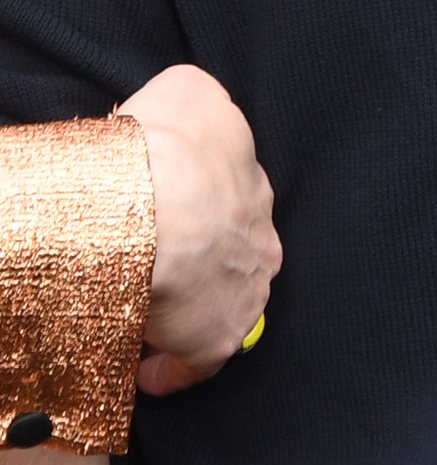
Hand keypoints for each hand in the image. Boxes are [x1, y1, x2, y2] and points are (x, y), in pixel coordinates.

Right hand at [118, 67, 279, 395]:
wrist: (166, 195)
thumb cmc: (170, 139)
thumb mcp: (188, 91)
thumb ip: (192, 98)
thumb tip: (180, 105)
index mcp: (255, 188)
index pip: (235, 208)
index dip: (205, 221)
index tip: (178, 232)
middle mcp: (262, 240)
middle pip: (236, 260)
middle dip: (205, 270)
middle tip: (163, 282)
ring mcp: (245, 291)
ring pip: (219, 308)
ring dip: (187, 319)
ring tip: (146, 325)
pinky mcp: (217, 339)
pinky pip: (197, 363)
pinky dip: (172, 371)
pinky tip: (148, 372)